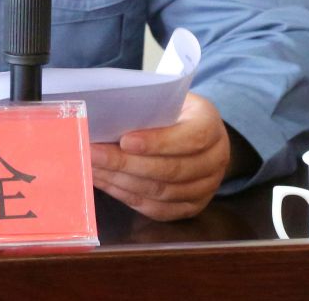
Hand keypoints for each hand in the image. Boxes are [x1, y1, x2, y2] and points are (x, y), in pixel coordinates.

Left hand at [91, 91, 229, 220]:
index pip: (189, 138)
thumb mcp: (167, 98)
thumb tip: (104, 117)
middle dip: (127, 164)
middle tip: (94, 155)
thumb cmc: (174, 111)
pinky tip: (106, 184)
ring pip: (162, 193)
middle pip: (172, 170)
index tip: (124, 141)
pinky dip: (128, 197)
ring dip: (122, 182)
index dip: (157, 142)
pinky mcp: (192, 207)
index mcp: (211, 124)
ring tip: (92, 169)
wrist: (196, 133)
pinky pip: (159, 210)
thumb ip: (146, 107)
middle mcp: (216, 160)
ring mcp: (207, 187)